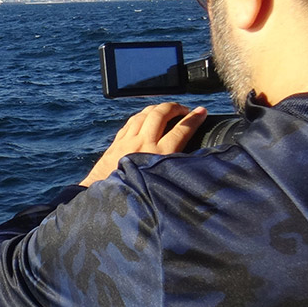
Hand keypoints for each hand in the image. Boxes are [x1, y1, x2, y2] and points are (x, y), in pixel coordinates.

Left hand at [79, 103, 206, 186]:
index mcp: (158, 155)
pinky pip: (132, 121)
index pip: (181, 130)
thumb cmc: (136, 195)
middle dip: (175, 108)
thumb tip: (194, 156)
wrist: (105, 199)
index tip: (202, 112)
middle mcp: (143, 144)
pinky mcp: (117, 141)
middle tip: (184, 110)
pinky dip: (143, 115)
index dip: (194, 119)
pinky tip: (148, 117)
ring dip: (159, 108)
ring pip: (145, 114)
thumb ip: (175, 165)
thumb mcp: (162, 182)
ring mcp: (128, 140)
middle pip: (161, 114)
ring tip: (168, 110)